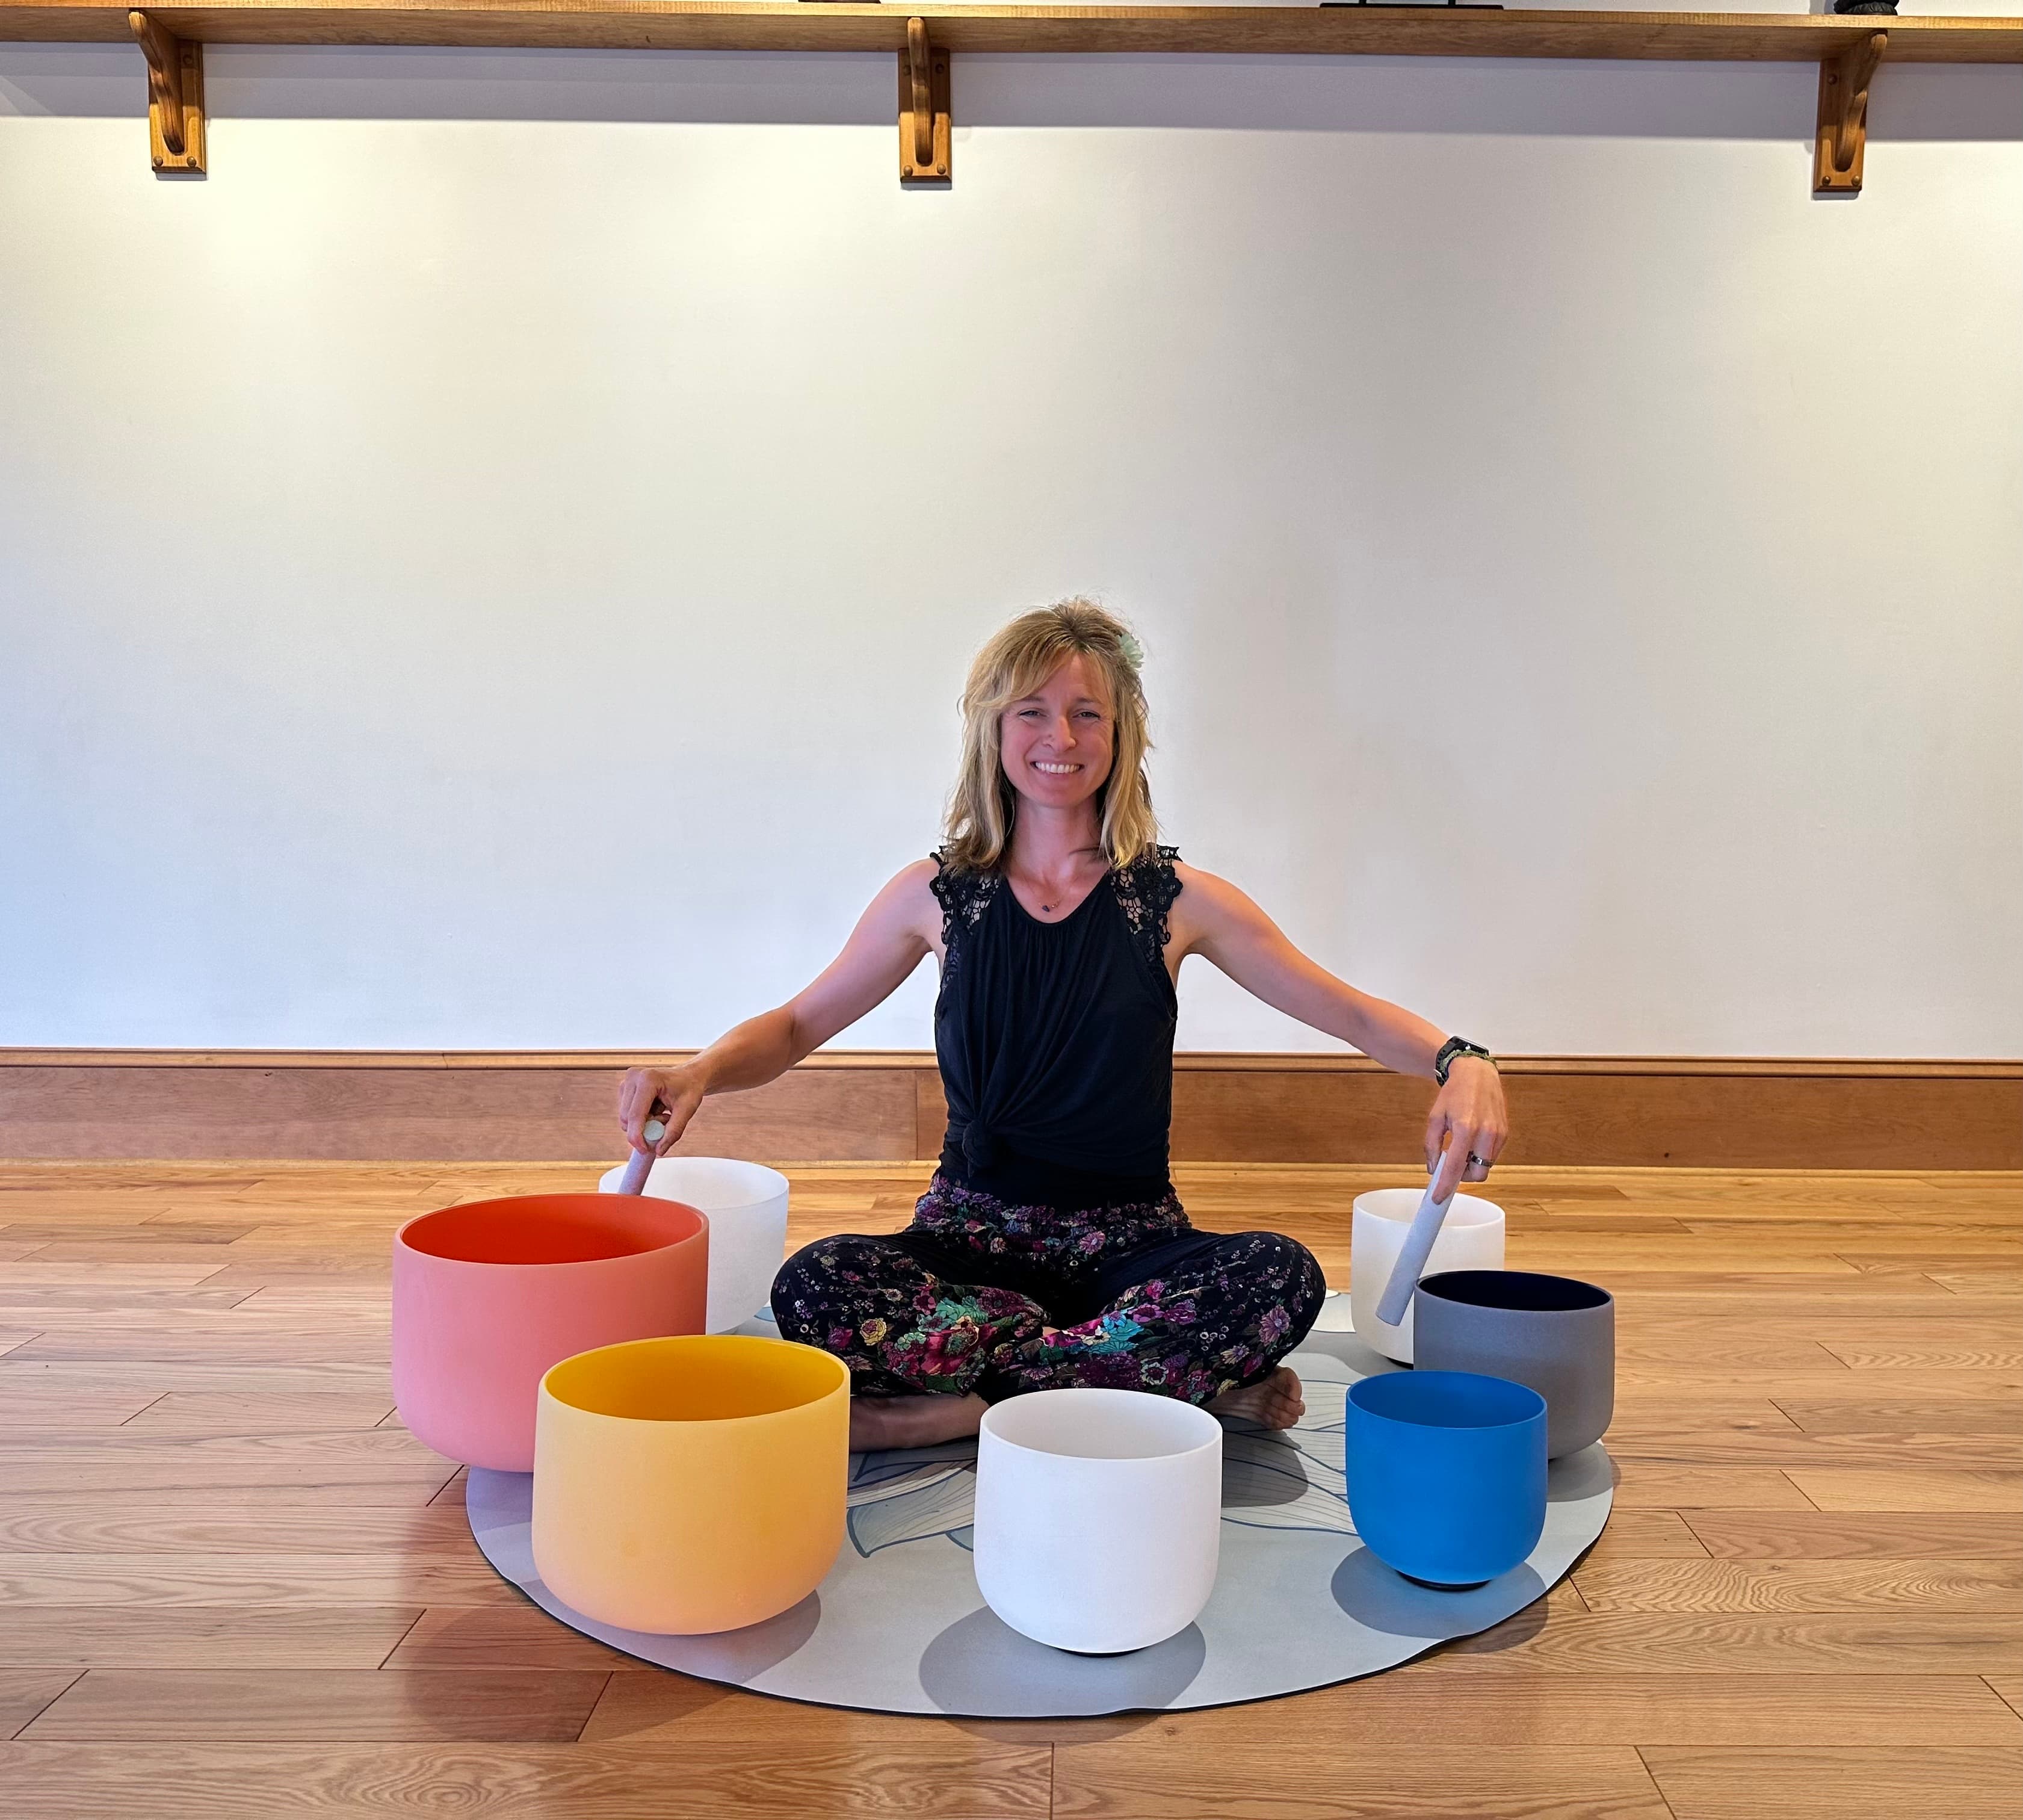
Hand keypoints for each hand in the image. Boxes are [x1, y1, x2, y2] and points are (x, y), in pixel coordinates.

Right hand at [616, 1065, 703, 1157]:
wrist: (688, 1076)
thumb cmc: (689, 1089)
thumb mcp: (687, 1111)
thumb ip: (674, 1131)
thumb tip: (659, 1150)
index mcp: (648, 1079)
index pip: (635, 1115)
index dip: (637, 1137)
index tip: (645, 1150)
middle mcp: (633, 1077)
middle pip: (627, 1118)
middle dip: (644, 1129)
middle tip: (665, 1122)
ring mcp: (627, 1082)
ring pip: (625, 1118)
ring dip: (642, 1124)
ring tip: (662, 1114)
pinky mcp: (624, 1088)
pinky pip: (627, 1114)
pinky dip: (640, 1119)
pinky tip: (655, 1110)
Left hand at [1425, 1056, 1506, 1200]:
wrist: (1477, 1074)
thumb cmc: (1454, 1093)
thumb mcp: (1435, 1117)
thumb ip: (1431, 1145)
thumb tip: (1433, 1169)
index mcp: (1465, 1128)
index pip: (1455, 1166)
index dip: (1446, 1185)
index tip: (1439, 1198)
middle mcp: (1486, 1133)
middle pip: (1477, 1174)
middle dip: (1464, 1177)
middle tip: (1452, 1166)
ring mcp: (1499, 1134)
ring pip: (1486, 1166)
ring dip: (1472, 1165)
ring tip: (1461, 1148)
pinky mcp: (1505, 1133)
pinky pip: (1492, 1155)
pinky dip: (1480, 1155)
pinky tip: (1472, 1141)